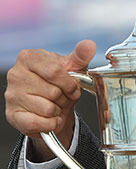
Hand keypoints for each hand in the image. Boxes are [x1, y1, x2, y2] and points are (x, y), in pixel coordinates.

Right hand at [5, 40, 96, 160]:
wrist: (51, 107)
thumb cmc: (59, 85)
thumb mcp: (72, 68)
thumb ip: (80, 56)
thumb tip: (89, 45)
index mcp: (29, 57)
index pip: (54, 71)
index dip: (69, 84)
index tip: (73, 88)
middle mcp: (16, 74)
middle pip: (53, 91)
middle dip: (65, 98)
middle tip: (63, 98)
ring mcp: (12, 95)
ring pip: (48, 108)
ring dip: (58, 111)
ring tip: (55, 106)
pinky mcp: (13, 115)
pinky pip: (40, 122)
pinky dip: (52, 123)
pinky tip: (50, 117)